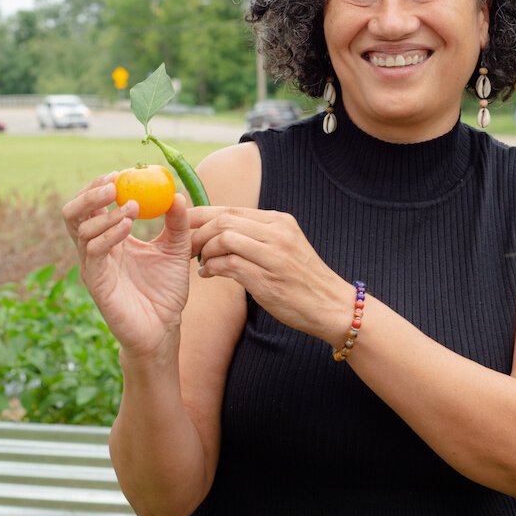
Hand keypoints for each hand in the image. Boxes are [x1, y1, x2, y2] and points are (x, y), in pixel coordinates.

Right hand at [62, 175, 192, 357]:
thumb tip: (177, 194)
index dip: (100, 187)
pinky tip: (128, 226)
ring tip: (132, 208)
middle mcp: (96, 249)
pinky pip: (93, 251)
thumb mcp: (177, 250)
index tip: (120, 174)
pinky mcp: (96, 281)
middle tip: (114, 184)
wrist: (165, 327)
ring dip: (105, 212)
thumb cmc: (167, 290)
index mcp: (111, 238)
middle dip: (90, 194)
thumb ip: (177, 223)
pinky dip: (109, 233)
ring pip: (80, 228)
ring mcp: (93, 265)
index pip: (93, 205)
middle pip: (74, 212)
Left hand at [189, 206, 352, 344]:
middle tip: (185, 246)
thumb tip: (220, 231)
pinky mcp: (268, 279)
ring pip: (224, 238)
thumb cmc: (302, 280)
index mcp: (279, 221)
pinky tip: (208, 274)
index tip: (184, 223)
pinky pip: (229, 265)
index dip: (202, 214)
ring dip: (204, 251)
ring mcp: (273, 255)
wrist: (332, 306)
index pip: (231, 209)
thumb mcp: (284, 246)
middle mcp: (277, 232)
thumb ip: (257, 236)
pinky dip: (212, 268)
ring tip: (200, 262)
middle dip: (197, 232)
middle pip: (224, 220)